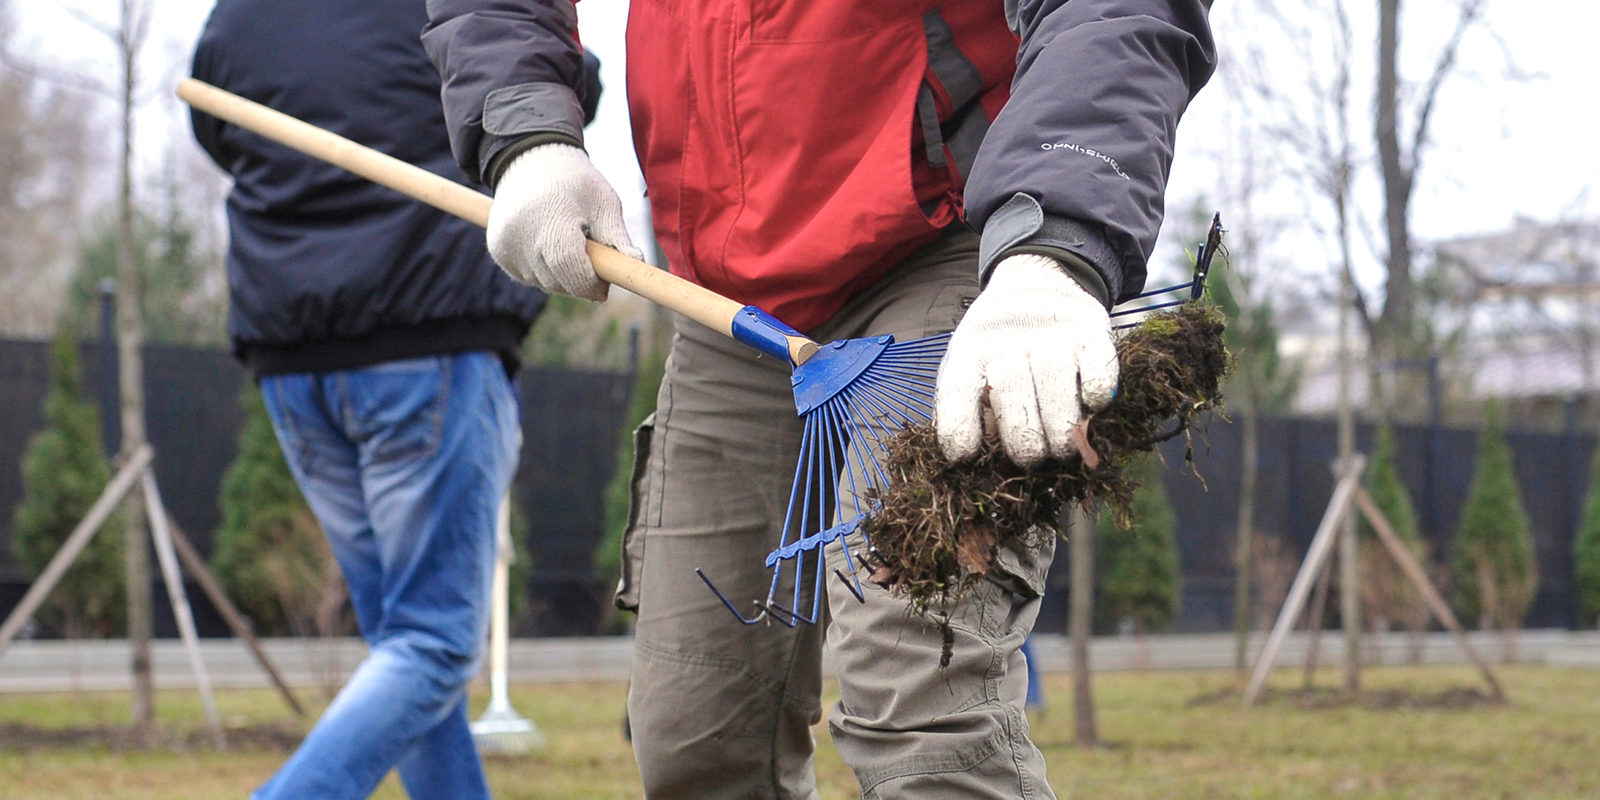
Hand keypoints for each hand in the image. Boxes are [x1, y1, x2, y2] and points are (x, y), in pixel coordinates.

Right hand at [487, 143, 642, 300]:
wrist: (531, 164)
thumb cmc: (575, 182)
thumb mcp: (604, 201)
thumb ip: (618, 236)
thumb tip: (637, 264)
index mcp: (551, 211)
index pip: (568, 262)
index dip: (589, 282)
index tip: (605, 286)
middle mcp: (521, 228)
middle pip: (557, 280)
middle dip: (580, 284)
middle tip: (595, 267)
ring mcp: (505, 241)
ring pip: (544, 283)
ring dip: (563, 279)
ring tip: (571, 247)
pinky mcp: (497, 250)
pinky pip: (528, 278)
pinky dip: (545, 273)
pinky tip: (550, 248)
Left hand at [935, 254, 1118, 466]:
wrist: (1036, 277)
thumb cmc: (999, 343)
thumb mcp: (972, 363)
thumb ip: (972, 406)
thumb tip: (981, 457)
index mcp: (970, 352)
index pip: (957, 390)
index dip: (960, 428)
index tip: (966, 457)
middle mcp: (1008, 341)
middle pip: (1011, 393)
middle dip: (1023, 440)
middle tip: (1032, 459)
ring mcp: (1051, 335)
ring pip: (1055, 384)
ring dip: (1061, 428)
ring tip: (1063, 449)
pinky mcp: (1090, 331)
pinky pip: (1097, 366)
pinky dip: (1097, 392)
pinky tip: (1093, 405)